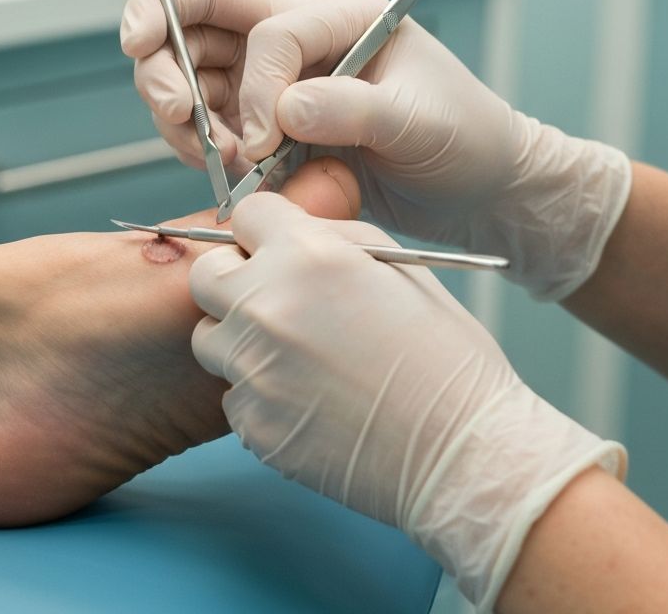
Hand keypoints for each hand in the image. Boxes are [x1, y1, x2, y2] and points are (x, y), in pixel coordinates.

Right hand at [122, 0, 630, 299]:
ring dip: (178, 112)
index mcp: (339, 16)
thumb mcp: (420, 122)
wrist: (477, 189)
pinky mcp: (268, 124)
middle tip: (171, 108)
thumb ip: (351, 109)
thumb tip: (283, 111)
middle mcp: (299, 39)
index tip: (264, 144)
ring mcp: (277, 81)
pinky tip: (226, 171)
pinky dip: (198, 145)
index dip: (254, 87)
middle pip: (197, 19)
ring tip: (209, 156)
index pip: (268, 30)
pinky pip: (206, 122)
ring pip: (189, 72)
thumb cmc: (465, 138)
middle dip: (163, 58)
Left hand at [189, 194, 625, 611]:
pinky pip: (234, 394)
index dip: (264, 231)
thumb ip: (332, 237)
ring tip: (299, 357)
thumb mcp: (399, 265)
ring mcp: (252, 369)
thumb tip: (289, 229)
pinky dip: (261, 394)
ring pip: (211, 338)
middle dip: (233, 280)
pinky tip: (310, 401)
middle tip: (274, 300)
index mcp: (305, 256)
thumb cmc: (444, 356)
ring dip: (241, 340)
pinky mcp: (251, 423)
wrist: (462, 453)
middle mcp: (265, 306)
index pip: (246, 214)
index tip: (276, 249)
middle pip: (205, 274)